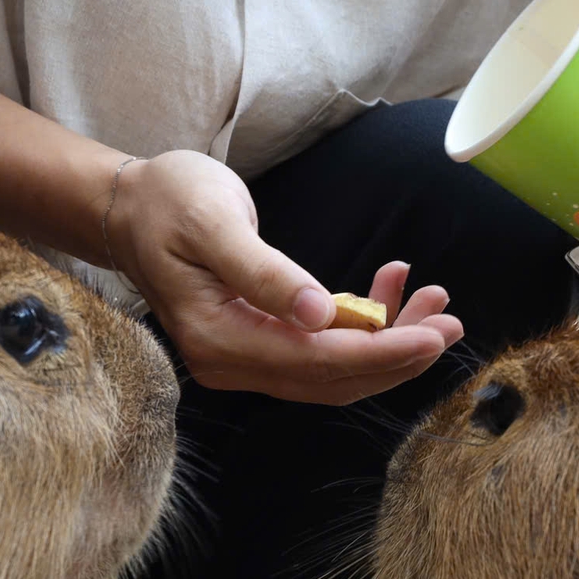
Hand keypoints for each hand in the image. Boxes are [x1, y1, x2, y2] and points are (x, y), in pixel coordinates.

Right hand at [105, 151, 462, 405]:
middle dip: (397, 355)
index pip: (316, 361)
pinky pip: (320, 348)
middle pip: (331, 378)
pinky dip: (361, 326)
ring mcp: (243, 358)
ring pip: (332, 369)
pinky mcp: (257, 343)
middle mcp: (230, 364)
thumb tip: (317, 312)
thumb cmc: (167, 201)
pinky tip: (390, 289)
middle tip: (450, 321)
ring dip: (388, 342)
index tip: (434, 336)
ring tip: (432, 299)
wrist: (127, 205)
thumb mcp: (213, 222)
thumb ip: (264, 272)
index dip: (381, 353)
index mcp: (218, 340)